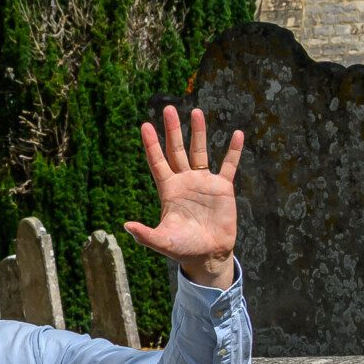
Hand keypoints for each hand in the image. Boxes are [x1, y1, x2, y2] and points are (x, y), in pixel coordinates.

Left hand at [126, 105, 242, 287]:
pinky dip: (233, 151)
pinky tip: (237, 134)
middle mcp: (184, 182)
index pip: (157, 162)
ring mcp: (204, 183)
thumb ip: (145, 234)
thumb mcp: (161, 241)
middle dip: (172, 130)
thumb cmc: (182, 249)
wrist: (208, 255)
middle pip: (176, 150)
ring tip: (196, 112)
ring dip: (198, 133)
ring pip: (200, 152)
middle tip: (168, 108)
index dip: (151, 145)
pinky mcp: (223, 188)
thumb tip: (126, 225)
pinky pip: (229, 165)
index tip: (144, 125)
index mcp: (168, 191)